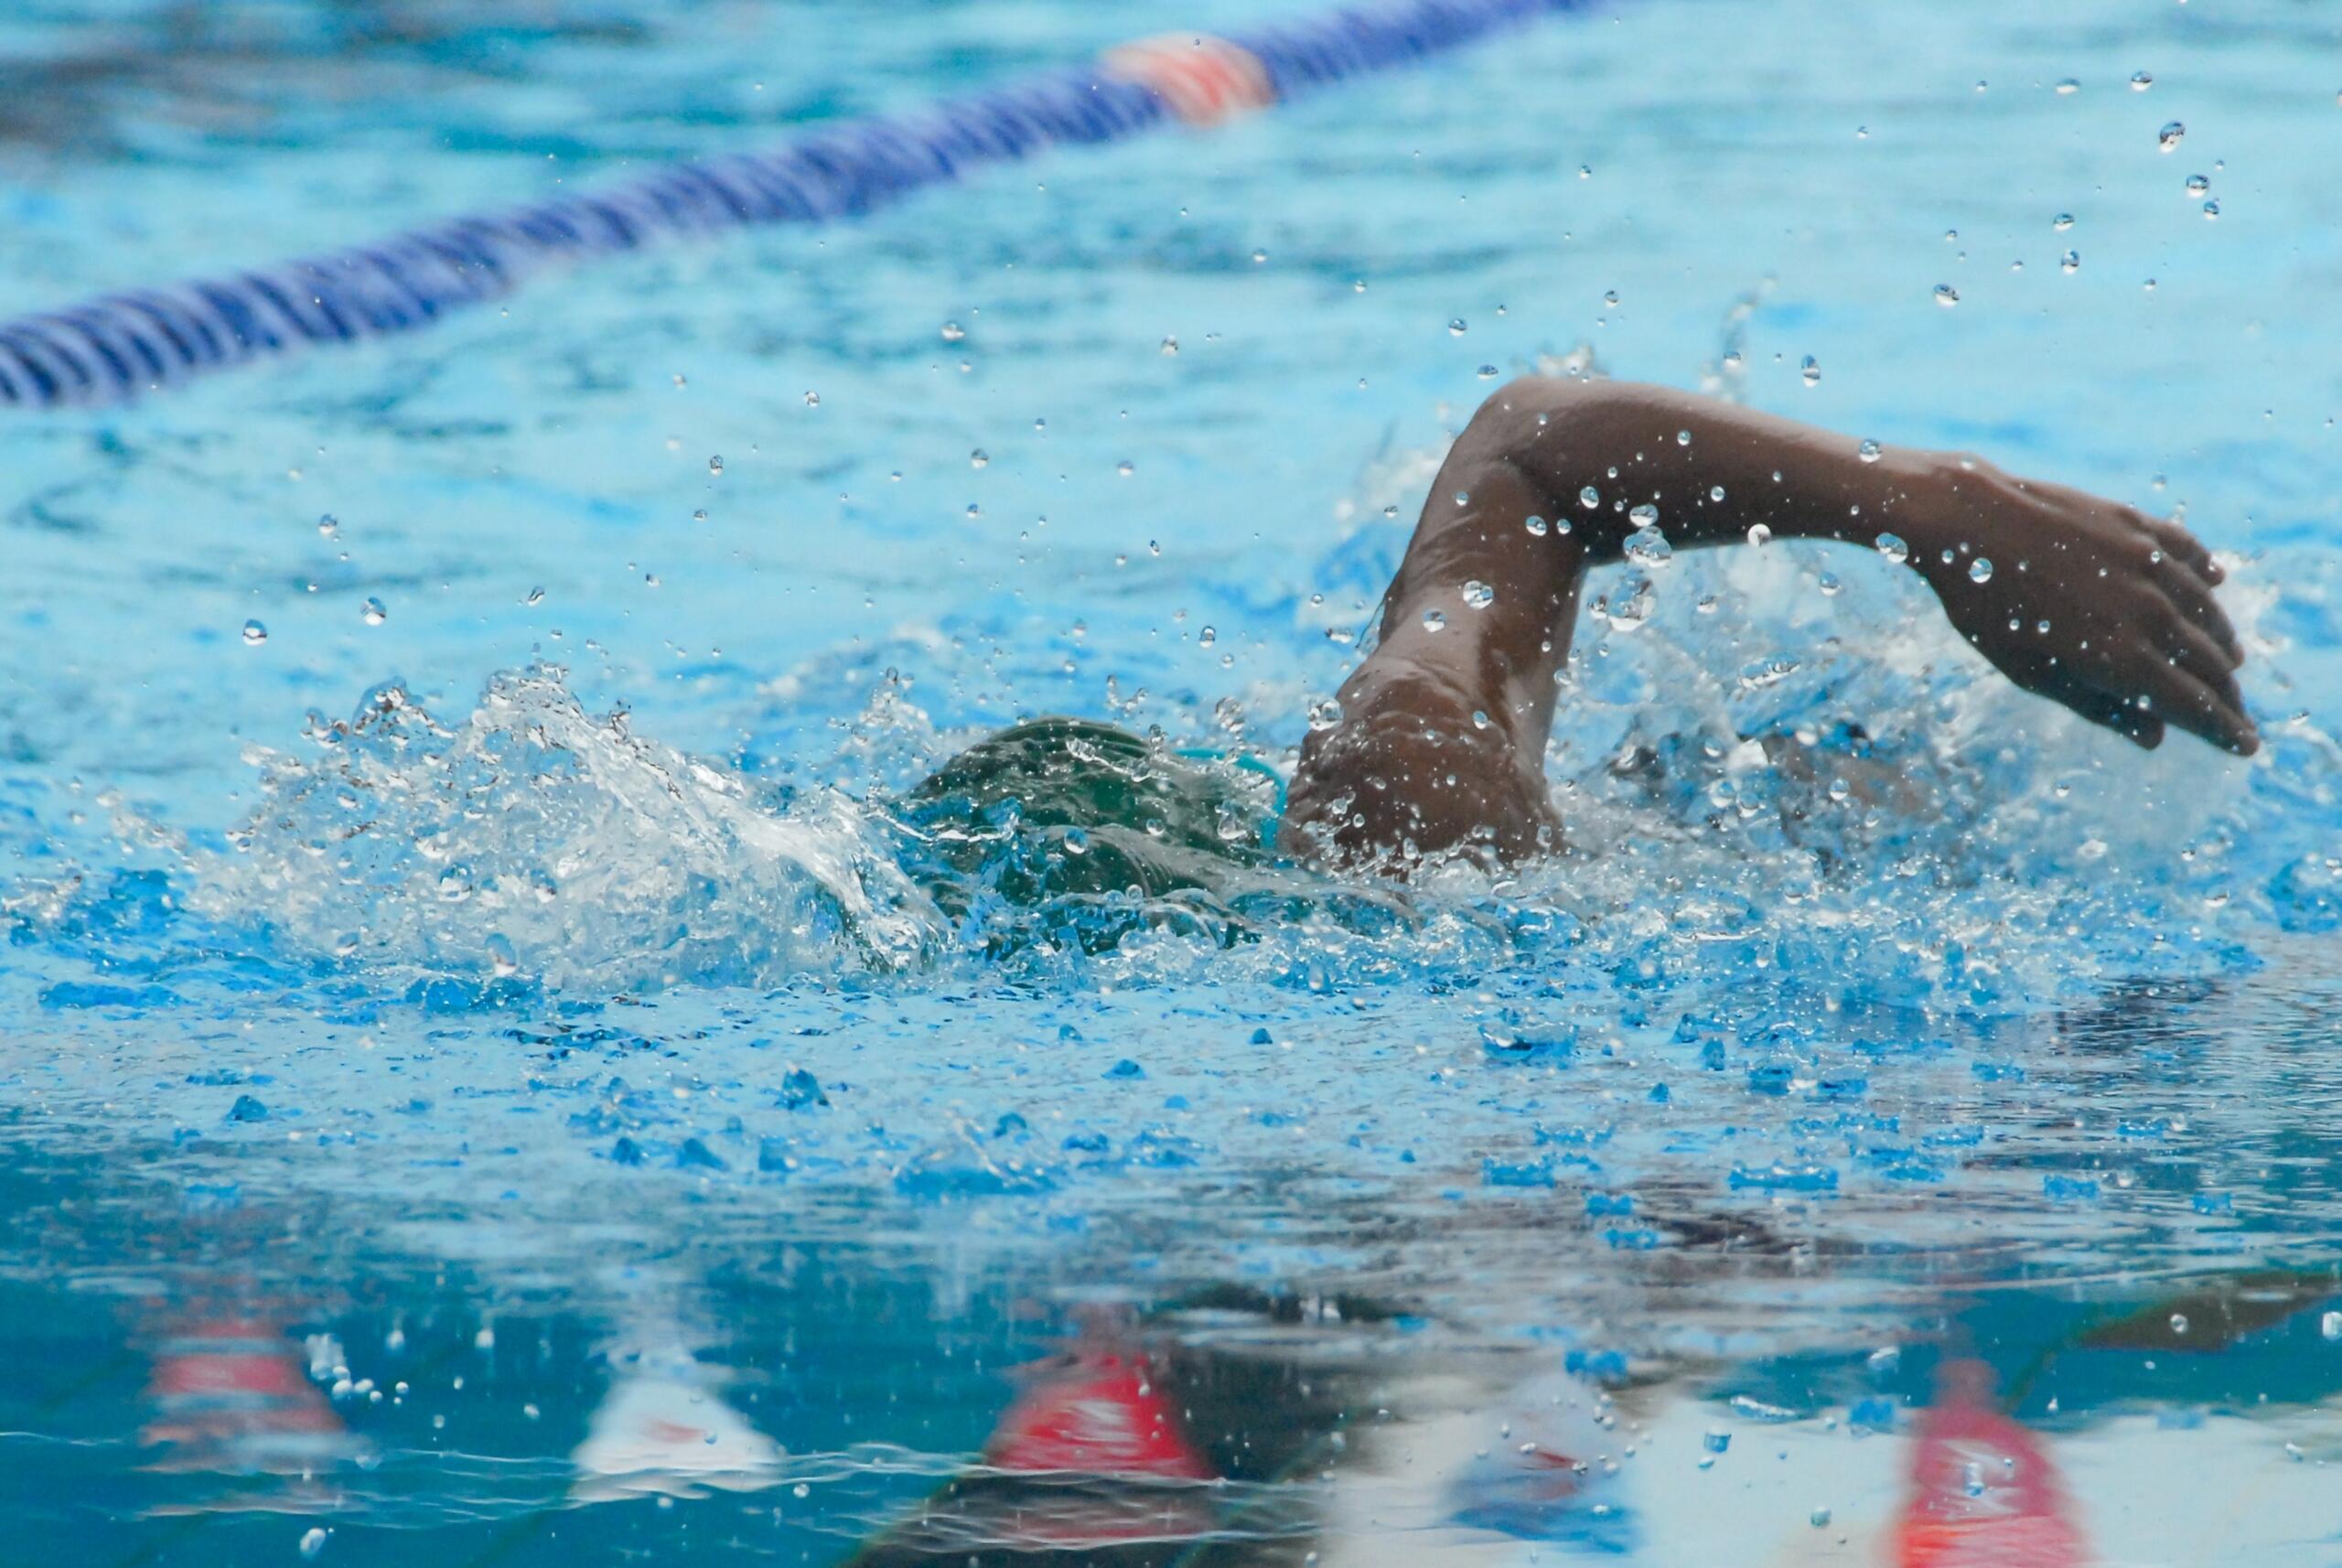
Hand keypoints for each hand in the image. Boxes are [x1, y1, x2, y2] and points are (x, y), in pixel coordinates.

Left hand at [1905, 453, 2254, 753]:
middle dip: (2228, 694)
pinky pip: (2187, 552)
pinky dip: (2206, 573)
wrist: (1968, 523)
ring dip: (2222, 641)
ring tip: (2230, 660)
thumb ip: (2096, 705)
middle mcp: (2148, 612)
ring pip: (2206, 611)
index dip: (2225, 729)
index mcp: (2121, 658)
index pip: (2194, 705)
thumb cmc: (1988, 608)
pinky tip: (2215, 583)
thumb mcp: (2031, 672)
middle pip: (2209, 664)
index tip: (2246, 745)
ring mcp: (2147, 563)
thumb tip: (2155, 738)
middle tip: (2235, 713)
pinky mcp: (2137, 526)